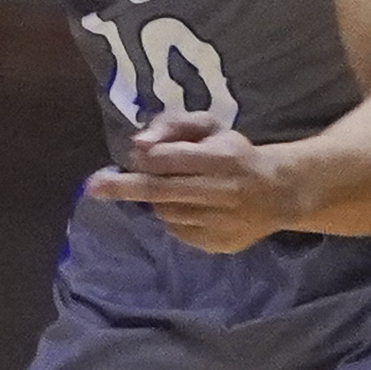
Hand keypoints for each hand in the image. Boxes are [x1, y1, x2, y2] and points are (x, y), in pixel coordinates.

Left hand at [81, 111, 299, 253]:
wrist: (277, 193)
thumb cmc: (233, 153)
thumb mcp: (209, 127)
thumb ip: (172, 125)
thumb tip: (138, 143)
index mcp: (222, 158)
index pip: (168, 158)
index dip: (146, 157)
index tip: (135, 154)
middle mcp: (222, 192)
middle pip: (160, 191)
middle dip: (123, 187)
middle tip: (93, 187)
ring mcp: (220, 223)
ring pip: (165, 211)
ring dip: (156, 199)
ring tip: (175, 187)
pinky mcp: (217, 244)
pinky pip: (177, 230)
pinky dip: (173, 217)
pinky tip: (190, 207)